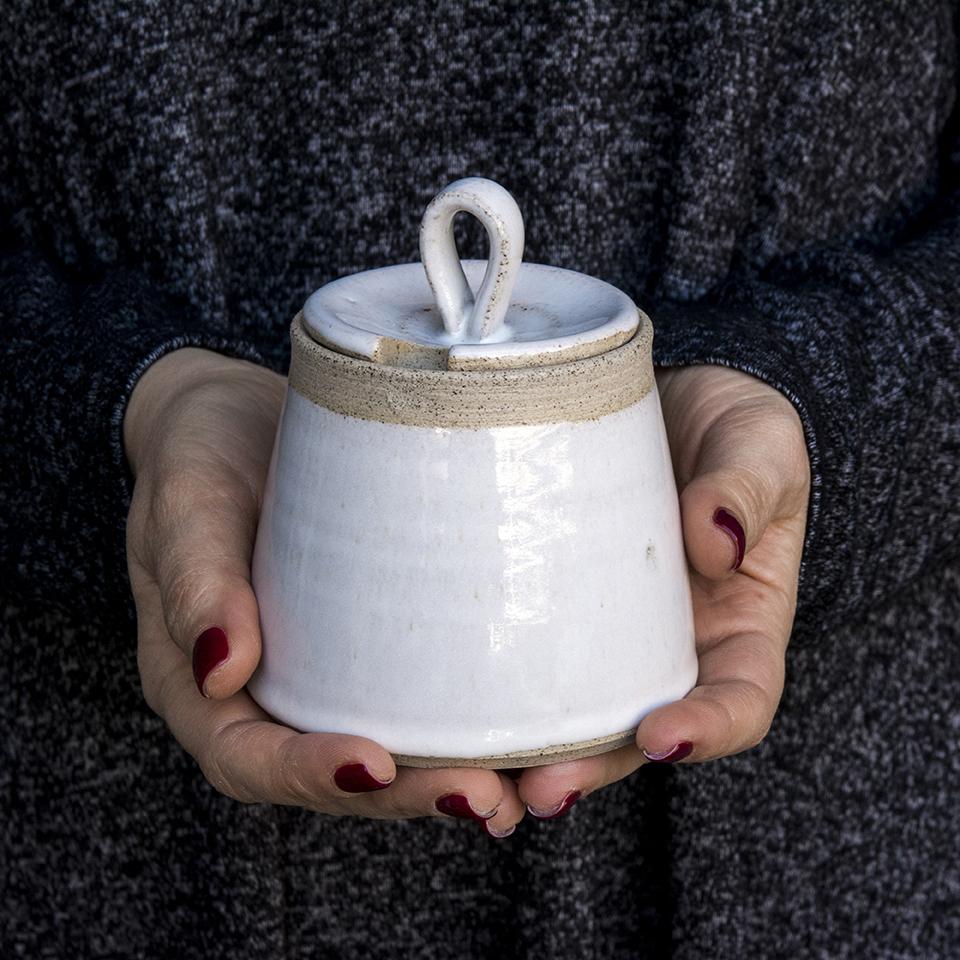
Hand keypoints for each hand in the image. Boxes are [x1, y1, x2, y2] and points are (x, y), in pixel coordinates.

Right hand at [123, 347, 523, 835]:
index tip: (374, 765)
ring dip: (452, 774)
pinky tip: (528, 725)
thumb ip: (196, 578)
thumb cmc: (202, 457)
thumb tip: (221, 670)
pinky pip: (421, 694)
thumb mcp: (185, 504)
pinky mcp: (380, 639)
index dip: (309, 775)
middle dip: (410, 794)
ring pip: (390, 749)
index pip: (249, 759)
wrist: (245, 418)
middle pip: (337, 777)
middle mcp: (273, 697)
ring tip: (524, 785)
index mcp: (206, 687)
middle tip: (484, 795)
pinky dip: (470, 720)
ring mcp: (331, 674)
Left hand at [513, 365, 810, 818]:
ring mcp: (605, 632)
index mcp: (739, 627)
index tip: (663, 735)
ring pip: (571, 712)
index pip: (740, 701)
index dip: (709, 731)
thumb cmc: (733, 428)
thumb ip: (747, 486)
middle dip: (592, 767)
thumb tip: (716, 538)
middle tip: (542, 789)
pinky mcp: (548, 602)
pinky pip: (521, 651)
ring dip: (528, 754)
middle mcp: (670, 647)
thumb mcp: (759, 444)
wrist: (670, 402)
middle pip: (636, 732)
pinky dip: (488, 691)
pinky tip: (440, 706)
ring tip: (476, 780)